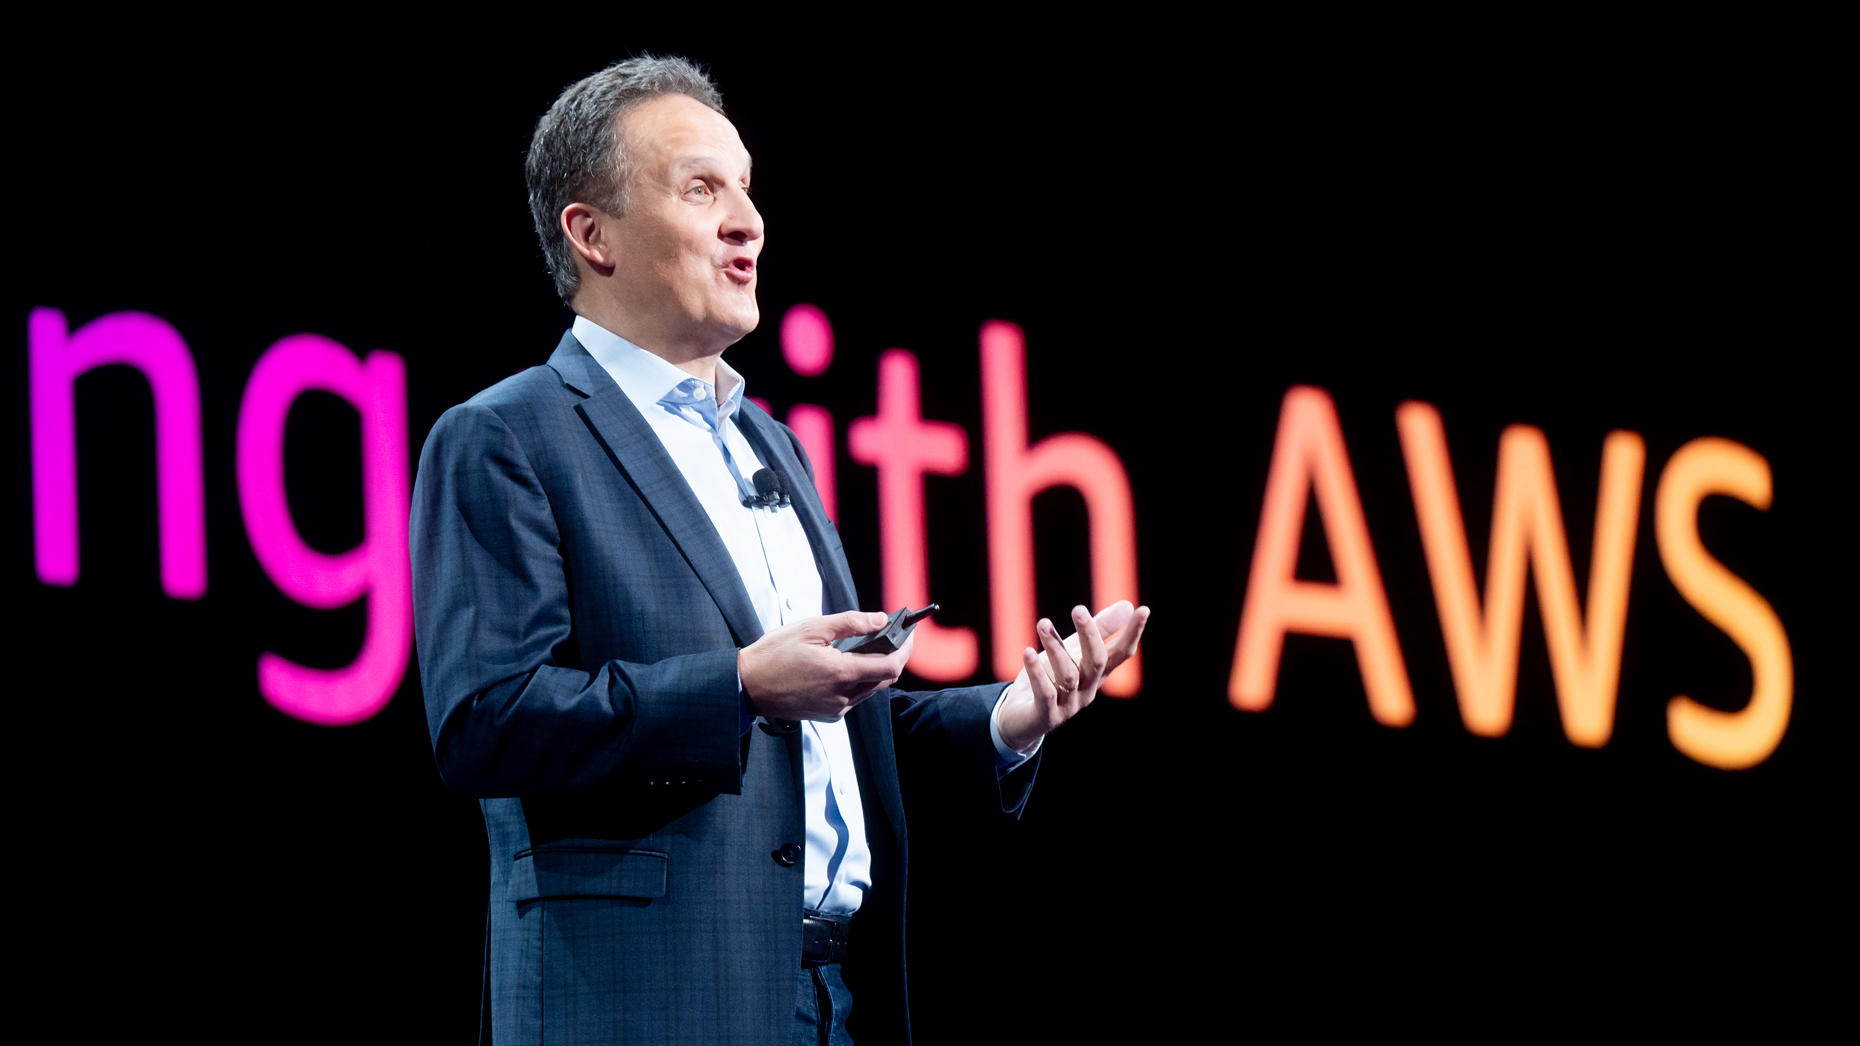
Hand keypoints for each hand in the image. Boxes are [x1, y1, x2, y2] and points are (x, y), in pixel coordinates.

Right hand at [738, 611, 915, 721]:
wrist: (747, 686)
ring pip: (870, 690)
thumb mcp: (811, 628)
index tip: (909, 636)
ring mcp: (835, 709)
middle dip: (893, 658)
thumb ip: (850, 623)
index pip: (890, 666)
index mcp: (841, 673)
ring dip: (875, 670)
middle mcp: (842, 696)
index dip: (905, 650)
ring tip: (867, 648)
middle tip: (893, 638)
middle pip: (884, 680)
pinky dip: (857, 682)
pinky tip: (845, 666)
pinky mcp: (827, 716)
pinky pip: (853, 699)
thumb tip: (879, 620)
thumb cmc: (774, 655)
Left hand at [995, 601, 1150, 753]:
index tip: (1143, 609)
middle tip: (1078, 609)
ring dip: (1055, 648)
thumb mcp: (1073, 652)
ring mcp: (1068, 705)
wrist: (1020, 720)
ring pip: (1068, 674)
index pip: (1121, 653)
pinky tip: (1027, 652)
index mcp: (1097, 674)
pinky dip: (1036, 672)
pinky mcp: (1045, 716)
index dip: (1133, 634)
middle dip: (1089, 634)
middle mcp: (1087, 690)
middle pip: (1096, 662)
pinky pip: (1044, 692)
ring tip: (1042, 624)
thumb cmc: (1050, 678)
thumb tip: (1127, 604)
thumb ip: (1098, 631)